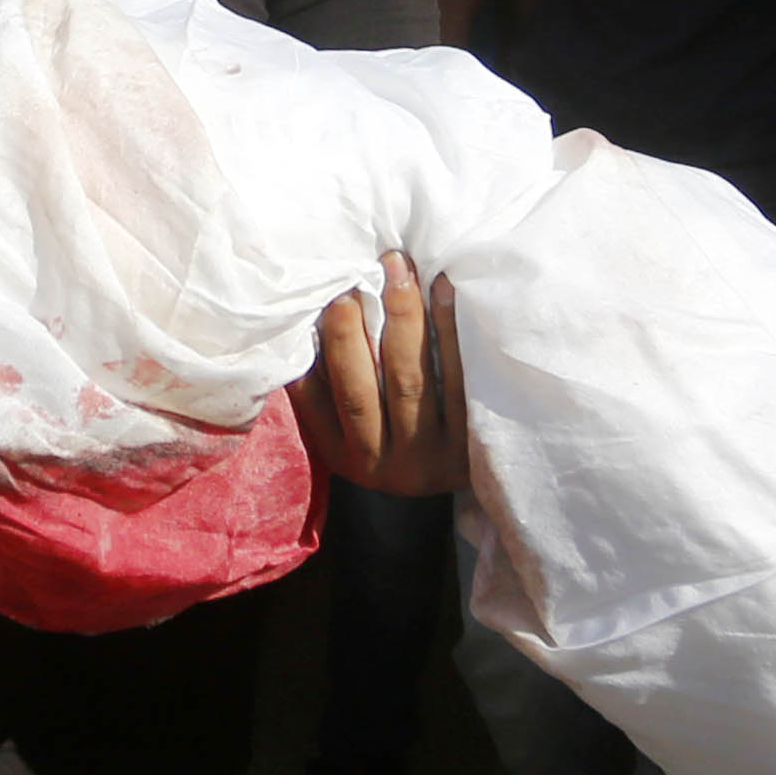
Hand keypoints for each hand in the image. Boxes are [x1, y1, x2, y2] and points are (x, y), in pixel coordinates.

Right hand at [293, 252, 468, 495]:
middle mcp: (378, 460)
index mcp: (340, 454)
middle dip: (350, 334)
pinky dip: (448, 331)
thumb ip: (326, 391)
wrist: (442, 503)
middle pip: (359, 392)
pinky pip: (456, 380)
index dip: (312, 353)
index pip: (315, 401)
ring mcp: (424, 453)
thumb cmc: (386, 449)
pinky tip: (443, 290)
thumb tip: (309, 323)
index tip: (314, 301)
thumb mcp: (345, 438)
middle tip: (350, 281)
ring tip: (397, 271)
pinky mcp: (466, 442)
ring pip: (410, 382)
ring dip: (402, 319)